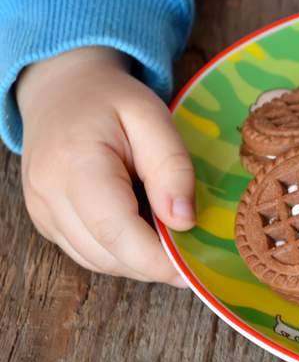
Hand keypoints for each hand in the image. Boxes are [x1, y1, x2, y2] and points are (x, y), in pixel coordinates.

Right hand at [17, 47, 194, 286]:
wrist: (63, 91)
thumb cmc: (112, 101)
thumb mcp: (153, 118)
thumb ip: (172, 167)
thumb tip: (184, 221)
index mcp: (75, 164)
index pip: (115, 230)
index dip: (155, 260)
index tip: (192, 271)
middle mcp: (48, 194)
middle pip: (106, 253)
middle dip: (153, 264)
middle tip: (193, 257)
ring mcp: (42, 211)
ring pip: (98, 260)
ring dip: (138, 261)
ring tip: (170, 240)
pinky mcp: (46, 221)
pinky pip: (88, 253)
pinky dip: (120, 253)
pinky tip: (144, 233)